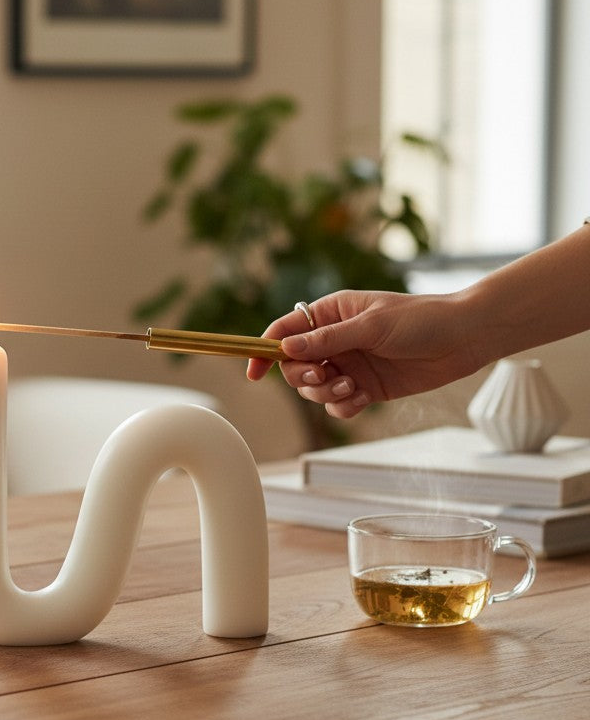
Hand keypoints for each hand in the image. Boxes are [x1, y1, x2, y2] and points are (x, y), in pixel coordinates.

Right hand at [246, 290, 479, 417]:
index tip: (254, 372)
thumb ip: (327, 340)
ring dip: (326, 393)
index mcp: (331, 314)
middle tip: (322, 377)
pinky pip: (338, 404)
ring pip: (314, 388)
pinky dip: (344, 406)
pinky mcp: (365, 387)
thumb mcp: (371, 326)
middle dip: (303, 377)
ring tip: (353, 387)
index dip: (265, 351)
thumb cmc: (422, 320)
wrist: (464, 339)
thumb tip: (285, 348)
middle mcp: (335, 340)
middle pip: (294, 366)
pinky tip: (362, 398)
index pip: (285, 332)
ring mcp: (349, 364)